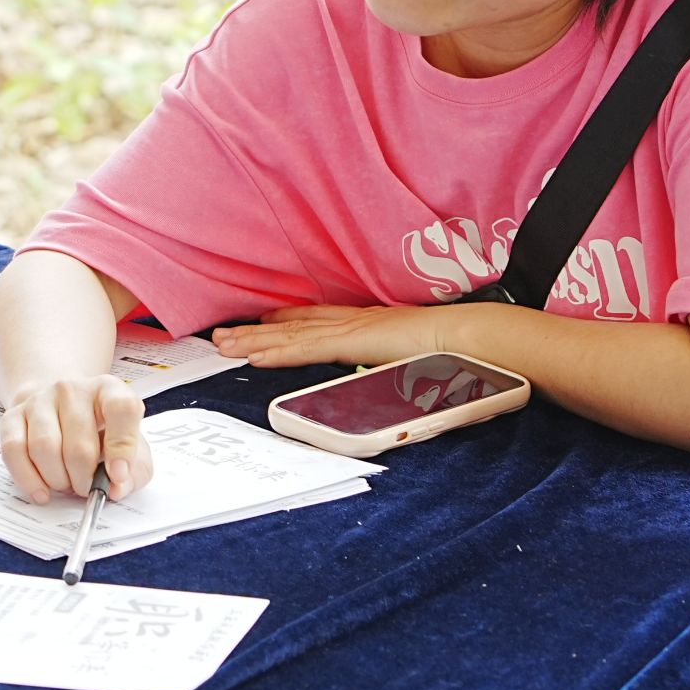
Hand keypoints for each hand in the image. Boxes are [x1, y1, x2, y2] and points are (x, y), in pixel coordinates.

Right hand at [0, 375, 151, 505]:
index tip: (118, 476)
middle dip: (83, 479)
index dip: (122, 446)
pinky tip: (42, 491)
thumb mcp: (131, 449)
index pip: (122, 408)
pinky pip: (14, 451)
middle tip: (86, 488)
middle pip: (79, 444)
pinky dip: (28, 479)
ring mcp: (39, 400)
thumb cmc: (100, 434)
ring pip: (44, 449)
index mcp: (109, 390)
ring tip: (65, 483)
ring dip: (57, 480)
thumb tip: (116, 488)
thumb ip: (135, 471)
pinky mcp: (12, 416)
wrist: (60, 411)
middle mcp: (72, 389)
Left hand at [213, 304, 446, 368]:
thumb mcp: (414, 352)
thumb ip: (396, 359)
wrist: (466, 335)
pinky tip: (254, 356)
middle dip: (256, 330)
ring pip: (291, 336)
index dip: (287, 318)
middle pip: (294, 325)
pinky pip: (305, 349)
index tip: (263, 319)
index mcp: (368, 321)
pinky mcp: (350, 342)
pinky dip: (277, 353)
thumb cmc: (450, 346)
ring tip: (223, 346)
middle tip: (223, 335)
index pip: (318, 317)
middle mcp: (353, 320)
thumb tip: (395, 372)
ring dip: (254, 341)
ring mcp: (350, 329)